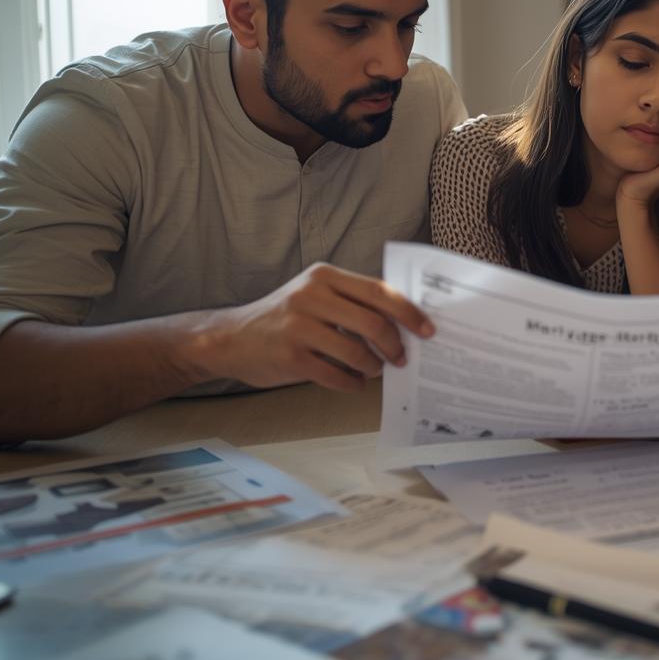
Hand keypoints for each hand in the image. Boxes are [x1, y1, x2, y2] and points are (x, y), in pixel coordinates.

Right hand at [191, 262, 433, 392]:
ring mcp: (298, 327)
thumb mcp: (315, 295)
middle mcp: (311, 296)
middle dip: (395, 345)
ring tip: (373, 370)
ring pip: (358, 352)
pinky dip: (352, 383)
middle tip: (402, 359)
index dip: (409, 312)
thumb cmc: (284, 318)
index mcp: (324, 276)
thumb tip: (404, 322)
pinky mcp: (289, 356)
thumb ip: (352, 302)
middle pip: (374, 322)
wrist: (230, 338)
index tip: (428, 330)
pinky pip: (336, 375)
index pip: (379, 290)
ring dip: (373, 367)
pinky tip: (353, 382)